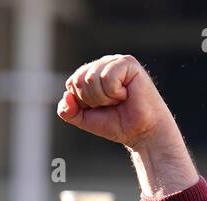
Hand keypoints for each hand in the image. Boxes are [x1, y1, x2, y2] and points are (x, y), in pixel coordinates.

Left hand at [57, 55, 197, 197]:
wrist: (140, 131)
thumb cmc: (115, 123)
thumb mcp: (84, 119)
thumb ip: (68, 111)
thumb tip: (66, 95)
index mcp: (91, 73)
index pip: (72, 83)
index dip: (82, 101)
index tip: (99, 108)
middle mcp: (103, 64)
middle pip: (79, 80)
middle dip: (92, 100)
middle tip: (110, 104)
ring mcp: (115, 61)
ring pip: (91, 78)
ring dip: (103, 97)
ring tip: (118, 99)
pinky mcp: (128, 63)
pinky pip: (107, 77)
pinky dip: (114, 92)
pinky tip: (126, 94)